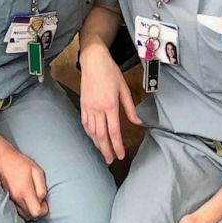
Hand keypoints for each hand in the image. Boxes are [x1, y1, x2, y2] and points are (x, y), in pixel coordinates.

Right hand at [0, 145, 47, 220]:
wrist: (2, 159)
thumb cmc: (21, 163)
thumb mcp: (37, 171)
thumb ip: (41, 187)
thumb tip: (42, 199)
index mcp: (25, 191)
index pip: (36, 212)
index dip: (43, 210)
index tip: (45, 202)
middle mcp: (17, 198)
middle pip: (30, 216)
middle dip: (38, 211)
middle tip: (40, 200)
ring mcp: (11, 199)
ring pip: (24, 215)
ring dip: (31, 210)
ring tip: (33, 199)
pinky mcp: (7, 199)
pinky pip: (18, 210)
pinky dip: (24, 209)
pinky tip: (26, 199)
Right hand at [80, 45, 141, 163]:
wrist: (93, 61)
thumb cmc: (110, 72)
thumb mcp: (124, 89)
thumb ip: (130, 108)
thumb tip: (138, 122)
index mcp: (110, 105)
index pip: (114, 131)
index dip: (117, 145)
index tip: (120, 155)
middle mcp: (98, 109)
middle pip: (101, 135)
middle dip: (106, 150)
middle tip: (110, 161)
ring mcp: (88, 107)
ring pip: (92, 131)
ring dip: (97, 144)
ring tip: (102, 153)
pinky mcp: (83, 105)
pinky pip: (85, 124)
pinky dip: (89, 134)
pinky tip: (93, 138)